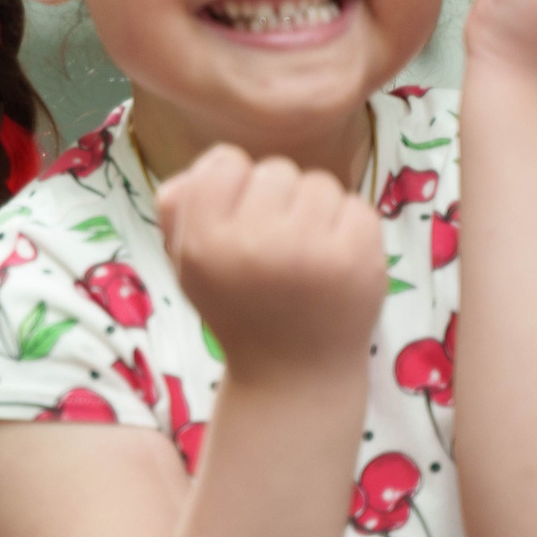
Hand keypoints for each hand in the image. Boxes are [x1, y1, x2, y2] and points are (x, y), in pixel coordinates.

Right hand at [156, 146, 387, 384]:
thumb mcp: (188, 269)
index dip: (232, 186)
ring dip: (314, 212)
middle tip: (274, 250)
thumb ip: (178, 214)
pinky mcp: (359, 257)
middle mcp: (254, 244)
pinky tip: (334, 265)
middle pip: (275, 170)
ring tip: (305, 257)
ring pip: (318, 183)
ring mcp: (311, 251)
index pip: (224, 161)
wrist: (294, 376)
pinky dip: (348, 229)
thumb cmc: (238, 310)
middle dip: (277, 201)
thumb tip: (188, 175)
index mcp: (206, 244)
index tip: (237, 223)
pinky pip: (354, 205)